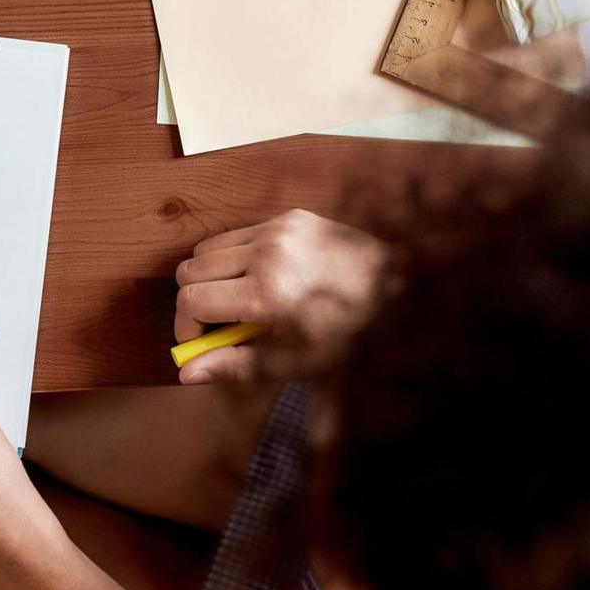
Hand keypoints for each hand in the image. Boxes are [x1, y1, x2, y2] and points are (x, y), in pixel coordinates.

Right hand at [173, 209, 385, 384]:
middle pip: (189, 270)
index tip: (196, 341)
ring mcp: (277, 229)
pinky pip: (237, 234)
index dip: (185, 325)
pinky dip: (235, 257)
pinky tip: (260, 278)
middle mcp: (266, 253)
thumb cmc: (352, 334)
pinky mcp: (288, 216)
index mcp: (268, 294)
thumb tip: (185, 373)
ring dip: (209, 276)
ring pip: (207, 248)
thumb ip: (237, 365)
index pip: (192, 300)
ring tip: (236, 300)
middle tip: (216, 324)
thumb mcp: (298, 363)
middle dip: (193, 301)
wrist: (405, 286)